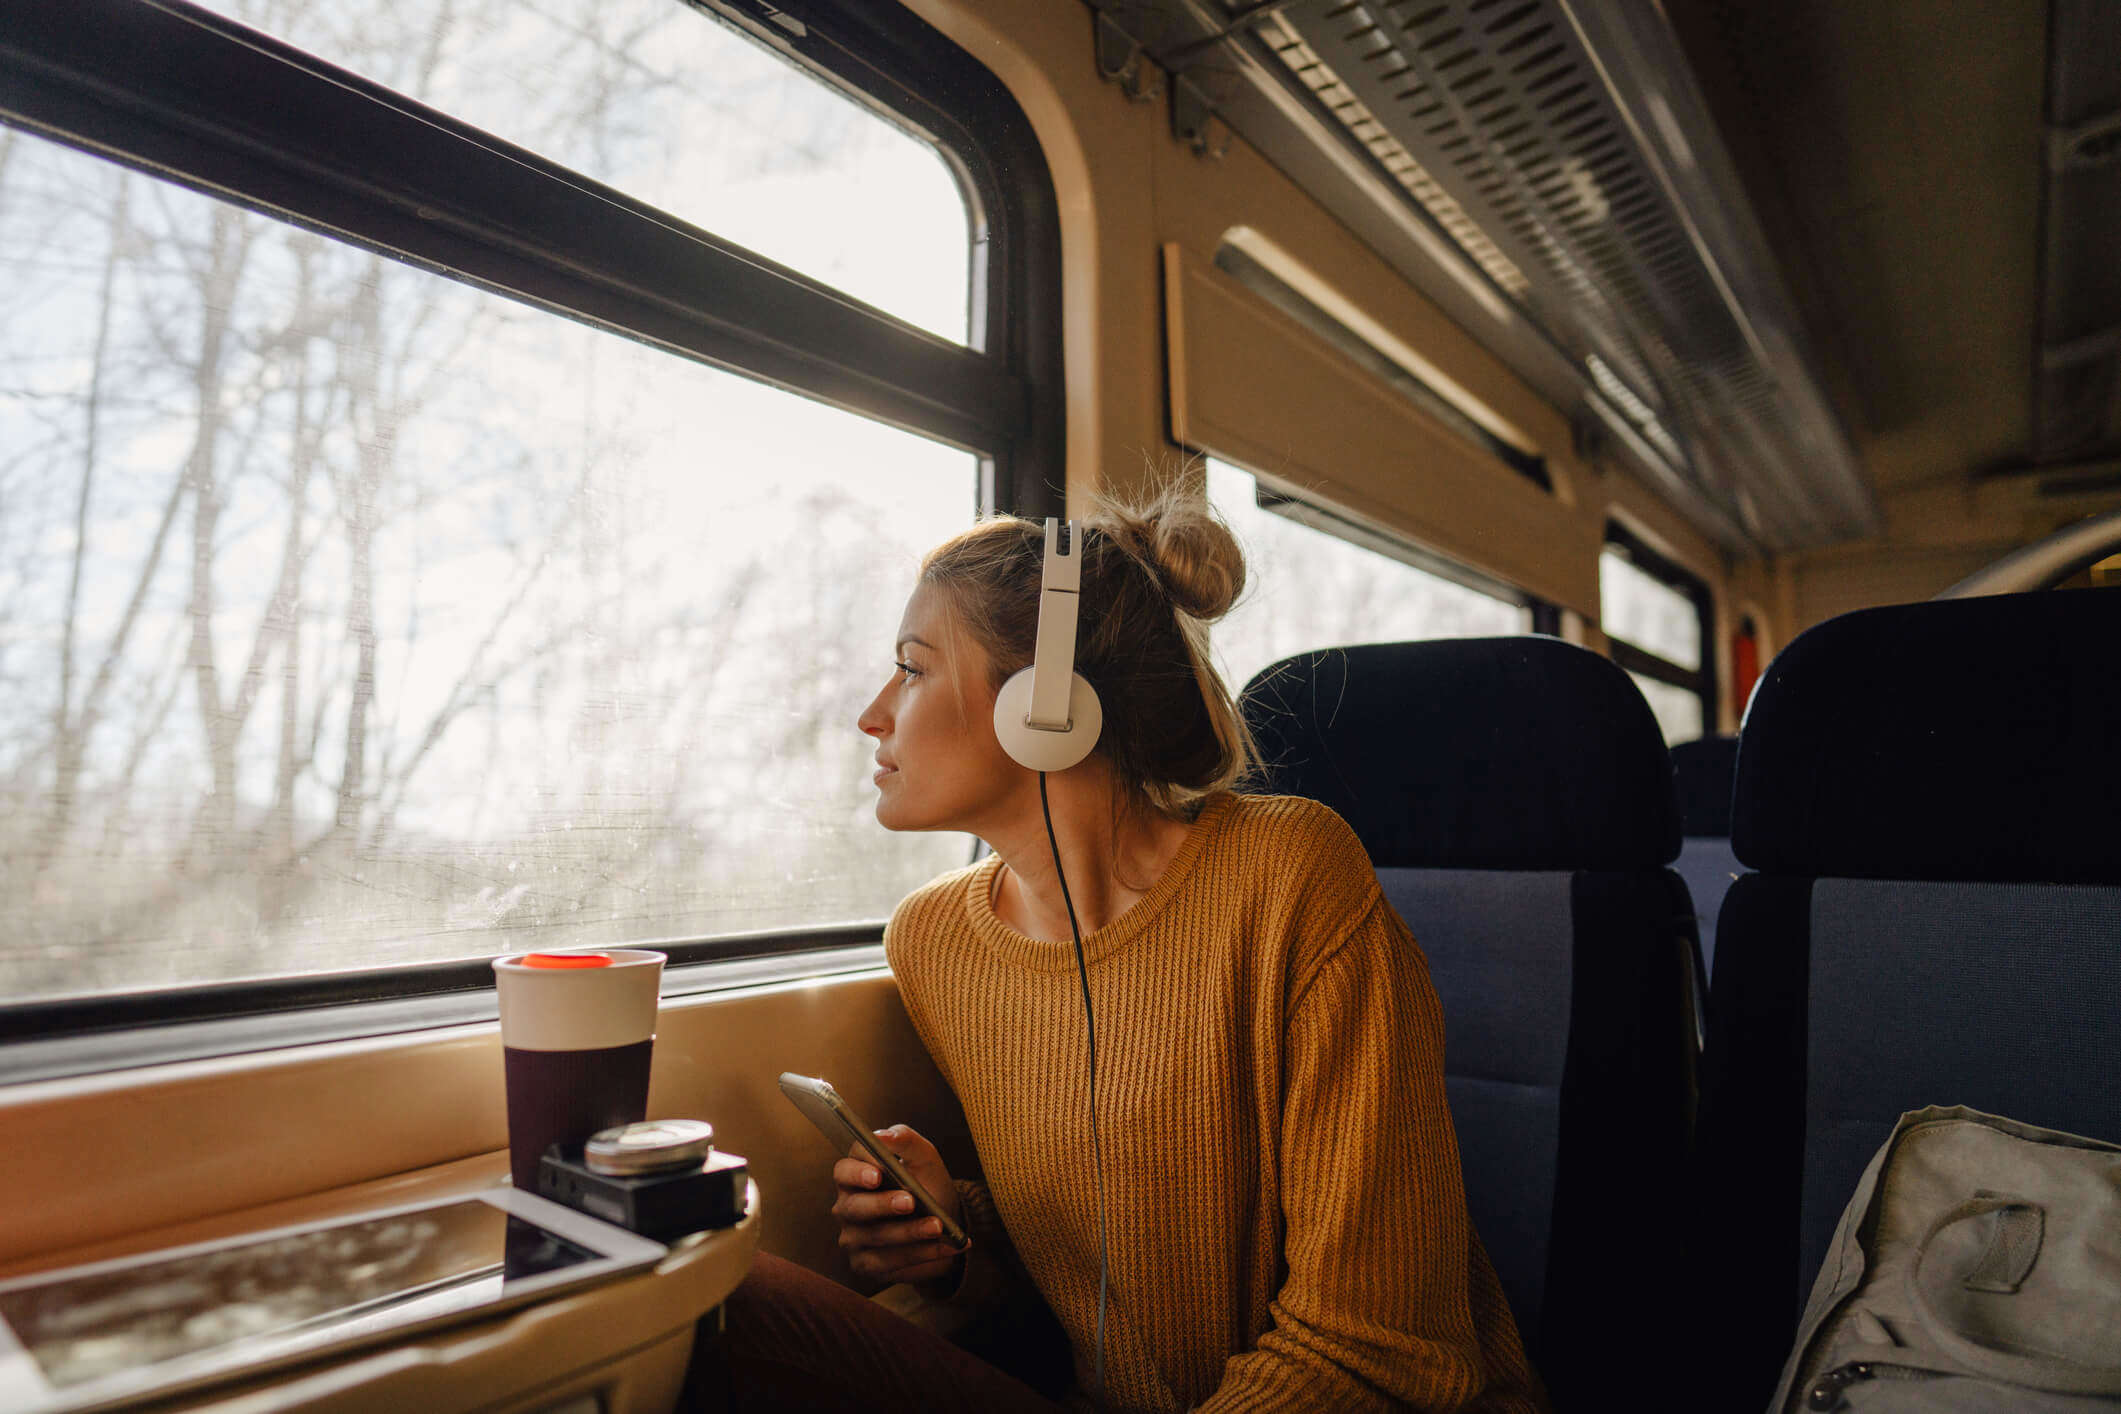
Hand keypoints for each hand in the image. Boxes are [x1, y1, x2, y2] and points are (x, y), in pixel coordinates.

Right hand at [831, 1123, 965, 1286]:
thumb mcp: (923, 1156)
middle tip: (910, 1201)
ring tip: (938, 1226)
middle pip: (855, 1206)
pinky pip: (888, 1262)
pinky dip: (919, 1253)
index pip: (845, 1170)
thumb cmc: (925, 1182)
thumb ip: (905, 1140)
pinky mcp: (865, 1264)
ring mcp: (853, 1237)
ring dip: (909, 1232)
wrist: (943, 1223)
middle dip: (883, 1204)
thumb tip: (883, 1136)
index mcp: (854, 1174)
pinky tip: (943, 1245)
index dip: (859, 1172)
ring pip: (875, 1236)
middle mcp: (847, 1206)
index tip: (878, 1173)